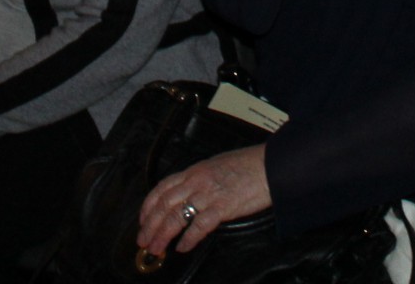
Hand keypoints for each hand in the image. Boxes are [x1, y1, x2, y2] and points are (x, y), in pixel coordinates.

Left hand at [137, 146, 271, 256]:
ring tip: (157, 248)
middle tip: (144, 241)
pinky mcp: (223, 206)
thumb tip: (191, 196)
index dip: (148, 206)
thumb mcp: (217, 165)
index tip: (143, 220)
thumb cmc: (248, 165)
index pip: (162, 188)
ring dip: (163, 234)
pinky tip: (183, 247)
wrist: (271, 165)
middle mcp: (197, 180)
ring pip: (176, 215)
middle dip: (150, 225)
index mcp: (195, 170)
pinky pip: (200, 225)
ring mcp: (209, 193)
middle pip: (165, 204)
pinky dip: (189, 238)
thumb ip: (201, 179)